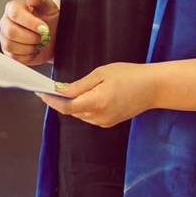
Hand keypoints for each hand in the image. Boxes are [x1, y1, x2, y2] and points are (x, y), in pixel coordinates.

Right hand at [0, 0, 58, 65]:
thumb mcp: (49, 7)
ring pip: (11, 45)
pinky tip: (34, 49)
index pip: (15, 14)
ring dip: (30, 47)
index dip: (30, 22)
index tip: (44, 28)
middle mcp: (6, 22)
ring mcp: (5, 37)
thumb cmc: (50, 20)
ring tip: (39, 42)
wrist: (54, 36)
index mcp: (13, 8)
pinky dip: (28, 55)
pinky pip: (14, 57)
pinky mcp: (9, 52)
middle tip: (43, 36)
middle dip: (31, 37)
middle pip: (10, 32)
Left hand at [40, 62, 155, 126]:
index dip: (52, 101)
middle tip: (51, 88)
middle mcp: (100, 116)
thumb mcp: (102, 73)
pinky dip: (83, 107)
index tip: (42, 93)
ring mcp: (105, 122)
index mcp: (97, 102)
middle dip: (61, 101)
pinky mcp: (110, 122)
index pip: (67, 107)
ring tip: (68, 91)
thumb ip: (80, 85)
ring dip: (72, 104)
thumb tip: (62, 90)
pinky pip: (90, 116)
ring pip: (80, 115)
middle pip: (72, 111)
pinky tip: (85, 96)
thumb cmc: (130, 75)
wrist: (153, 88)